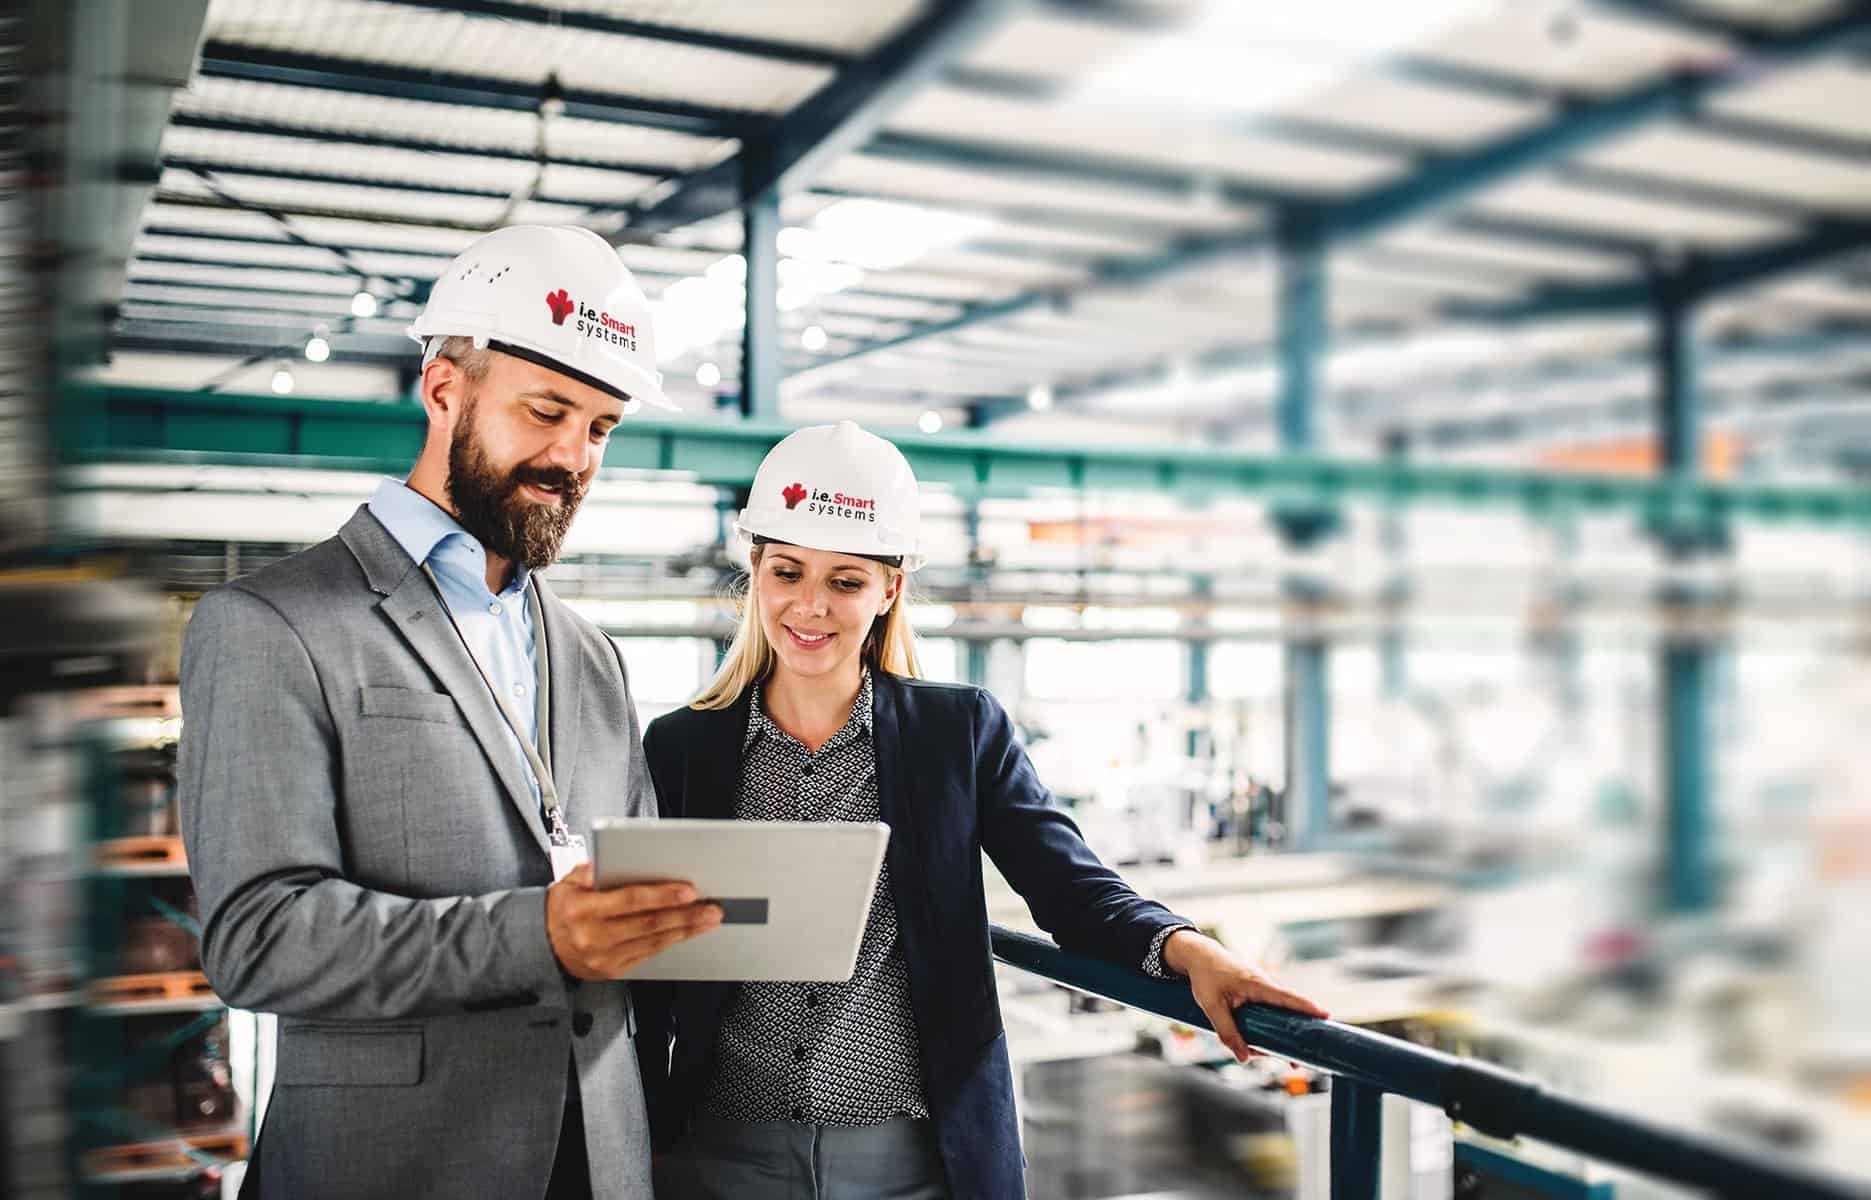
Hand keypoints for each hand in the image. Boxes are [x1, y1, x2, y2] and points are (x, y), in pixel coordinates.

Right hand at [546, 864, 722, 980]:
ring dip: (685, 930)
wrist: (540, 946)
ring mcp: (604, 957)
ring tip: (707, 920)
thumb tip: (608, 861)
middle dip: (685, 915)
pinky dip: (670, 942)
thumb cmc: (560, 910)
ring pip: (653, 942)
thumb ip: (589, 871)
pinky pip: (647, 955)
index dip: (662, 895)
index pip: (630, 900)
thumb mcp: (566, 883)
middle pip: (648, 923)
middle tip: (710, 907)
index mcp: (583, 910)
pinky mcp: (612, 970)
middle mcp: (594, 936)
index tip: (688, 890)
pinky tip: (685, 933)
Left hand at [1163, 929, 1328, 1062]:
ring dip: (1278, 1037)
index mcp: (1258, 985)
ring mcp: (1263, 991)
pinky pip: (1269, 1014)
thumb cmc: (1206, 976)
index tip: (1326, 1016)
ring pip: (1278, 1017)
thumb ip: (1227, 1032)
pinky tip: (1258, 1045)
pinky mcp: (1258, 995)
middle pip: (1288, 1013)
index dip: (1307, 1008)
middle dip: (1295, 1036)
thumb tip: (1243, 1058)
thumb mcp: (1212, 1006)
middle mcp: (1266, 986)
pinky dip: (1268, 1029)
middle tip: (1298, 1062)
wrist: (1200, 956)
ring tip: (1281, 1058)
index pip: (1288, 998)